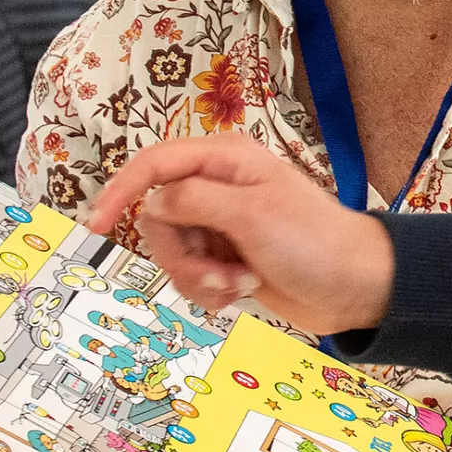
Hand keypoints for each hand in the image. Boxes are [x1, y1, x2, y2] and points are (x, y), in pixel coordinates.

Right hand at [85, 133, 393, 337]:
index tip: (95, 226)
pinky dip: (210, 290)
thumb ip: (194, 200)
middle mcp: (218, 187)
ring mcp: (220, 225)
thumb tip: (152, 203)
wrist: (356, 288)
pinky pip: (189, 276)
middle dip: (180, 256)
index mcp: (225, 160)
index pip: (154, 164)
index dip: (120, 191)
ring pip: (171, 253)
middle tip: (219, 272)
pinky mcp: (225, 259)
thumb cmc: (314, 242)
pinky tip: (243, 291)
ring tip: (240, 284)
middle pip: (156, 219)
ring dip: (199, 278)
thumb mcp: (252, 214)